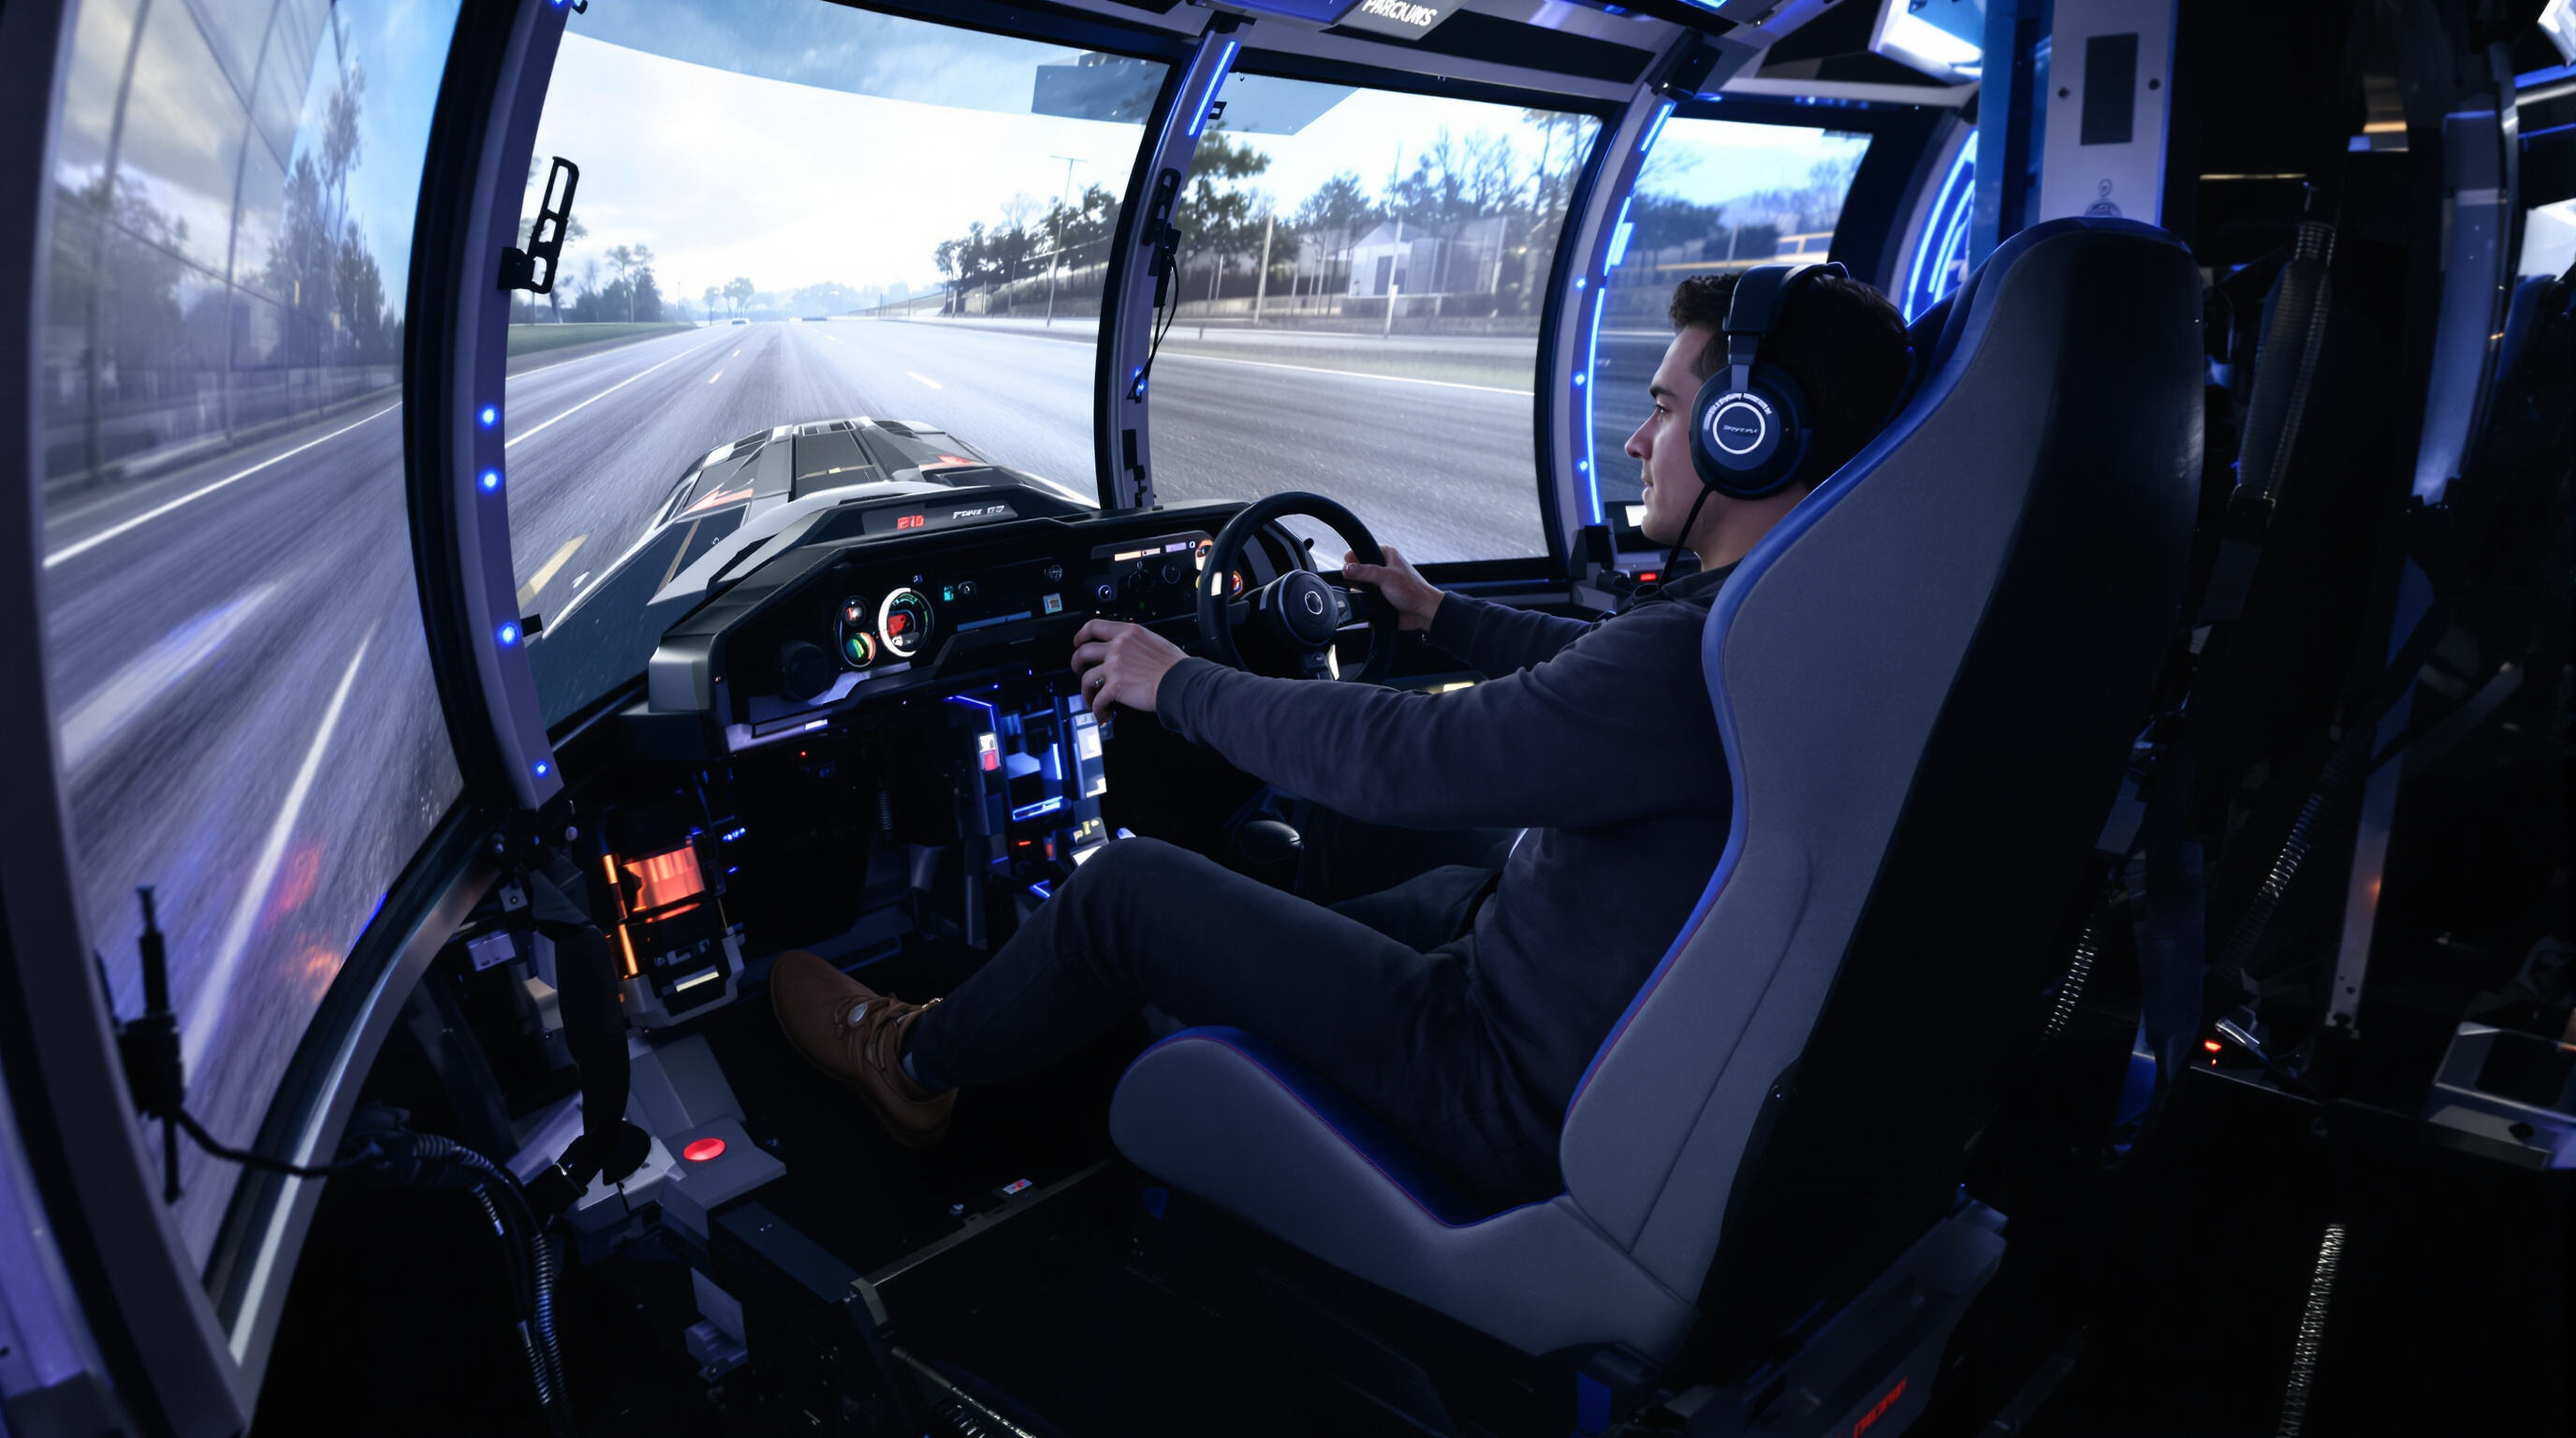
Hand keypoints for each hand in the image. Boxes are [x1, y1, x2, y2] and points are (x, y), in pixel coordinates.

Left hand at [1070, 618, 1185, 718]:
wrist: (1181, 682)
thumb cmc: (1174, 666)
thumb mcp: (1154, 641)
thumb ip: (1136, 643)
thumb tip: (1129, 651)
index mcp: (1128, 633)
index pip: (1095, 626)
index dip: (1081, 634)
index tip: (1078, 641)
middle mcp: (1118, 647)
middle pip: (1084, 652)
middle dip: (1076, 663)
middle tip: (1078, 670)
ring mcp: (1114, 666)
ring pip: (1086, 678)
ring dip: (1085, 691)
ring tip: (1090, 698)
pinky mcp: (1115, 686)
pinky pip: (1097, 699)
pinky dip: (1097, 709)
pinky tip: (1103, 713)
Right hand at [1341, 543, 1440, 630]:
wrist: (1422, 612)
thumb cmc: (1413, 591)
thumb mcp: (1386, 577)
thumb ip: (1365, 572)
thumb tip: (1346, 569)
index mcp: (1387, 554)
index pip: (1362, 550)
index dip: (1352, 557)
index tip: (1346, 566)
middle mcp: (1383, 566)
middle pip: (1359, 569)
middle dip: (1356, 577)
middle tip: (1360, 582)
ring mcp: (1381, 582)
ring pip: (1360, 585)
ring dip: (1361, 591)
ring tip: (1369, 595)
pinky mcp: (1380, 596)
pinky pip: (1365, 597)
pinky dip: (1364, 601)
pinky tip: (1370, 603)